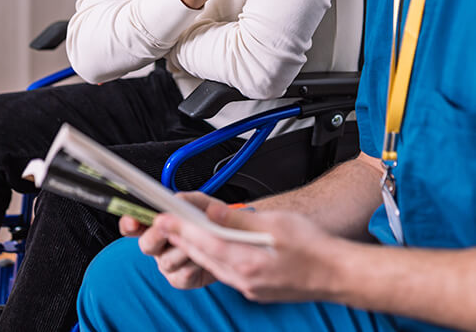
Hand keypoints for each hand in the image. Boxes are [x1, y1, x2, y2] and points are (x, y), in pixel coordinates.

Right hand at [138, 192, 223, 289]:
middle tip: (168, 228)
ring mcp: (167, 263)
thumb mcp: (203, 203)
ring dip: (185, 249)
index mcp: (156, 222)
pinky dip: (197, 263)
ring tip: (200, 238)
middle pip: (146, 244)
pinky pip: (184, 274)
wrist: (228, 241)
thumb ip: (190, 200)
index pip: (132, 223)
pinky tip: (205, 255)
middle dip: (157, 235)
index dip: (129, 223)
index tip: (133, 221)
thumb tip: (179, 201)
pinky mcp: (180, 279)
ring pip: (167, 260)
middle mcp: (157, 244)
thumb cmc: (210, 219)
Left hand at [154, 203, 345, 301]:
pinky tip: (210, 246)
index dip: (180, 229)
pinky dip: (212, 256)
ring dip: (194, 247)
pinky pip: (224, 271)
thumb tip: (211, 211)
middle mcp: (243, 279)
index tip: (163, 217)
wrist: (337, 274)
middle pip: (203, 255)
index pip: (203, 242)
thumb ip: (240, 219)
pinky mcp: (254, 288)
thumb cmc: (313, 247)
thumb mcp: (276, 224)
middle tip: (164, 220)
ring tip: (181, 229)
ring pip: (211, 264)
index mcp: (247, 262)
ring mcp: (248, 286)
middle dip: (181, 237)